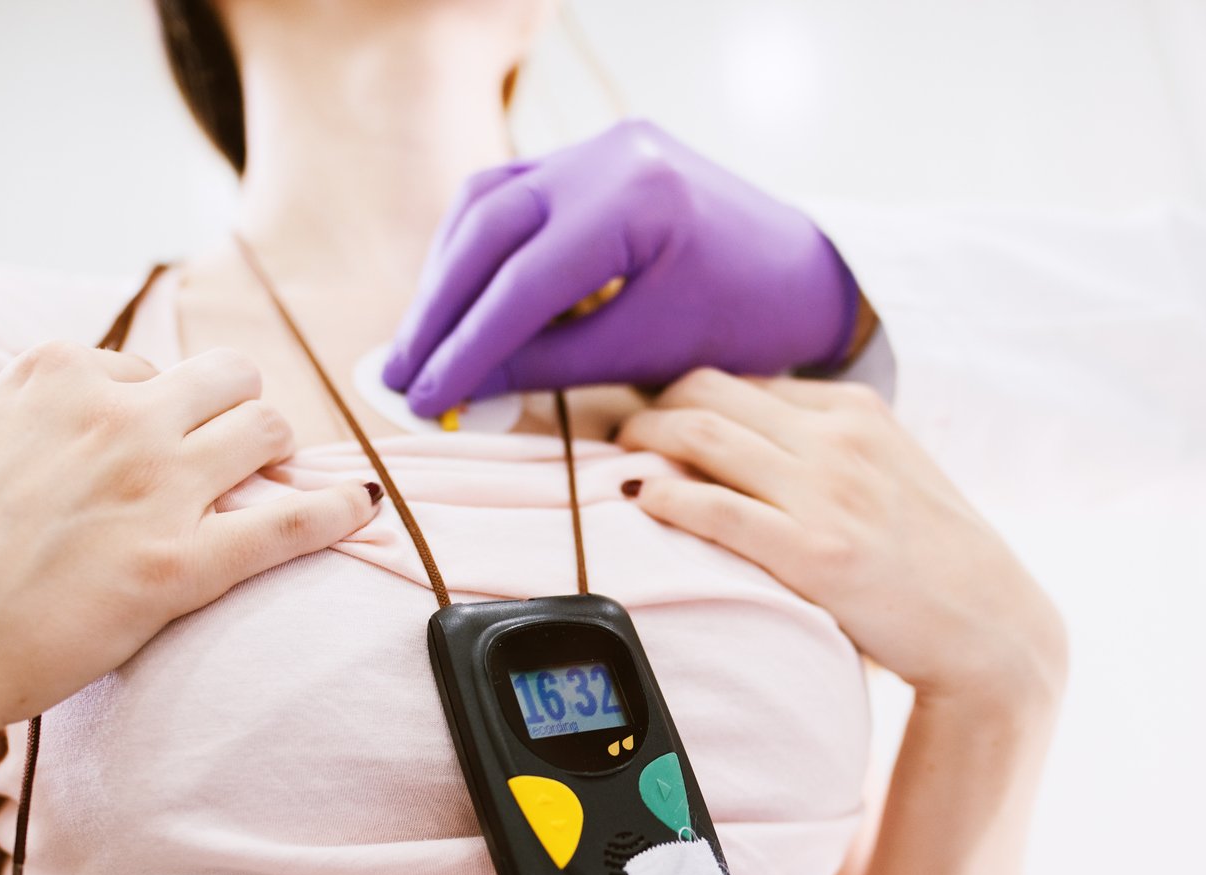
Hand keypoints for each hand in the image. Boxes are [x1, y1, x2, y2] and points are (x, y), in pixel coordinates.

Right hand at [0, 342, 377, 747]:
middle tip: (237, 461)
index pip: (138, 366)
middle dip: (234, 416)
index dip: (155, 411)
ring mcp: (154, 482)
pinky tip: (363, 511)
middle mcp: (111, 412)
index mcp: (42, 378)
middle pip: (224, 382)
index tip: (157, 444)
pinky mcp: (184, 561)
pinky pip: (297, 519)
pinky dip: (339, 511)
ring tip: (289, 488)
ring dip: (282, 458)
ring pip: (267, 431)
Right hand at [382, 119, 861, 416]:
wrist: (806, 274)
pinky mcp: (593, 157)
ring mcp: (598, 147)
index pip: (522, 281)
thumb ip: (551, 365)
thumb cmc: (745, 320)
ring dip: (445, 275)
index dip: (465, 347)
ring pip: (486, 202)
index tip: (426, 398)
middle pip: (486, 227)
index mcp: (636, 198)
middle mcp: (609, 154)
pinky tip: (456, 303)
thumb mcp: (648, 351)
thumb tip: (462, 389)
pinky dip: (477, 252)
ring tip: (419, 346)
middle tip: (399, 374)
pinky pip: (511, 196)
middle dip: (437, 309)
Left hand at [616, 371, 1066, 711]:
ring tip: (617, 460)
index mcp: (857, 411)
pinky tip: (641, 499)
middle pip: (711, 392)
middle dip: (651, 405)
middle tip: (618, 432)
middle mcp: (840, 439)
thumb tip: (752, 438)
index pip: (745, 382)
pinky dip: (668, 495)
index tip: (650, 414)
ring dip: (644, 440)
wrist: (990, 627)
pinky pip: (718, 508)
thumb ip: (831, 447)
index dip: (685, 394)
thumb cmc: (932, 560)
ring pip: (704, 436)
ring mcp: (828, 493)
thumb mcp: (892, 472)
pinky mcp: (816, 552)